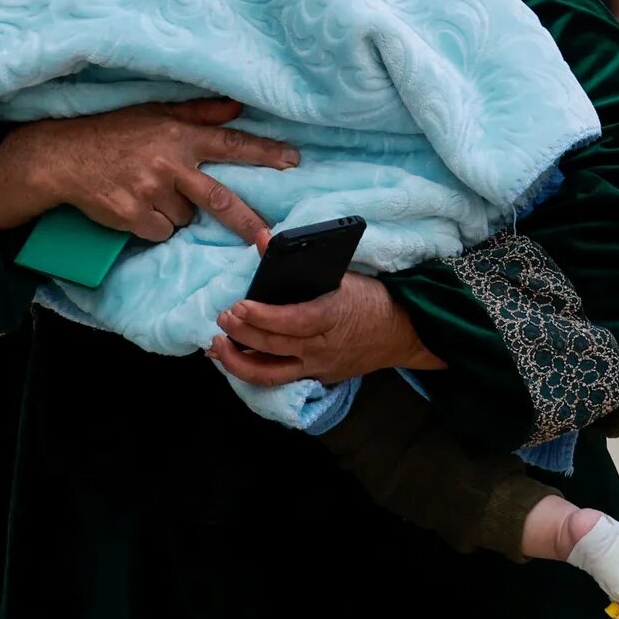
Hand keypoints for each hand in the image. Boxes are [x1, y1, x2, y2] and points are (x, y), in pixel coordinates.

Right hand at [0, 100, 294, 241]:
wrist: (61, 157)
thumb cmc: (112, 132)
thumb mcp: (154, 113)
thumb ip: (198, 113)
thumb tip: (237, 107)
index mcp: (178, 135)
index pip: (230, 144)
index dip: (263, 153)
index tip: (293, 161)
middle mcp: (168, 164)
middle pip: (220, 199)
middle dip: (249, 221)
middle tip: (268, 239)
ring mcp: (150, 193)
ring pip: (185, 218)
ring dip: (176, 212)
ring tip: (150, 192)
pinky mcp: (132, 217)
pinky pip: (160, 232)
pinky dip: (153, 226)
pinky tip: (135, 208)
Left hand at [209, 272, 446, 385]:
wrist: (402, 333)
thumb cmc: (371, 299)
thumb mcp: (343, 274)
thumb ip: (301, 262)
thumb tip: (264, 239)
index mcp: (332, 316)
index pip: (291, 322)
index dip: (262, 317)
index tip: (239, 305)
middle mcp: (322, 348)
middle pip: (273, 347)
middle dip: (241, 334)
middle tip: (223, 318)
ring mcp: (318, 367)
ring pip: (270, 375)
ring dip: (238, 362)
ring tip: (217, 346)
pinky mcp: (316, 378)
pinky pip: (279, 379)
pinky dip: (254, 370)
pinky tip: (236, 358)